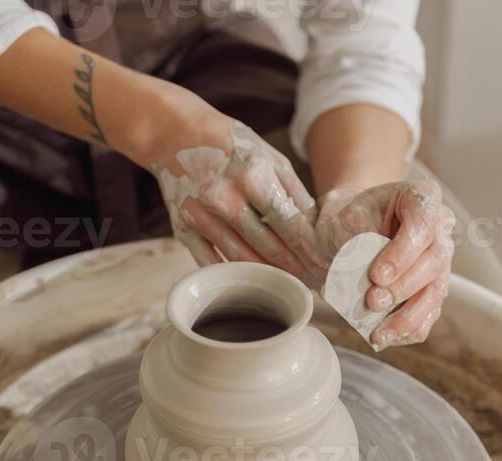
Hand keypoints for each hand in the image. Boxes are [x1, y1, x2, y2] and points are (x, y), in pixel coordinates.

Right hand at [132, 94, 323, 283]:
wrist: (174, 133)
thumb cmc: (231, 146)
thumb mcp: (270, 157)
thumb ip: (295, 192)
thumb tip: (319, 229)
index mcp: (252, 176)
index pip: (291, 225)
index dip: (311, 250)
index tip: (326, 266)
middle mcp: (225, 198)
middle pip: (269, 247)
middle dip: (297, 269)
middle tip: (316, 283)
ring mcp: (201, 216)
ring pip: (242, 259)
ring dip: (270, 277)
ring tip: (292, 285)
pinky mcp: (183, 228)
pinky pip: (210, 263)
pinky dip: (233, 276)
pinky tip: (253, 283)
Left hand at [314, 178, 455, 346]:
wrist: (353, 224)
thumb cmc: (350, 215)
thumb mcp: (344, 213)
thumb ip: (352, 235)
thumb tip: (358, 271)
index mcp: (422, 197)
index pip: (423, 223)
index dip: (402, 253)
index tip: (376, 275)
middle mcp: (440, 228)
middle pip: (435, 261)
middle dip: (403, 287)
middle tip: (373, 301)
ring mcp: (440, 260)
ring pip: (437, 291)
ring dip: (408, 316)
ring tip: (380, 332)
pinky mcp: (434, 288)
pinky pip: (431, 313)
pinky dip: (410, 328)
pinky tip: (387, 335)